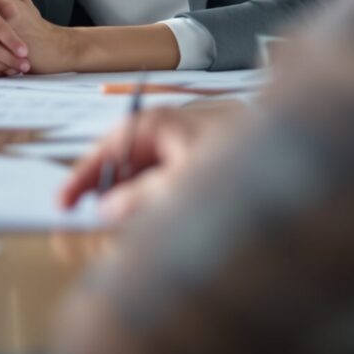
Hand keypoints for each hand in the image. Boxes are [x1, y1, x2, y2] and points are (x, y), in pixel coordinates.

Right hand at [58, 100, 250, 219]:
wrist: (291, 160)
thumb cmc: (239, 166)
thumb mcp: (182, 185)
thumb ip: (140, 198)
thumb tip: (107, 211)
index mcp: (159, 124)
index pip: (107, 148)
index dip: (82, 177)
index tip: (63, 204)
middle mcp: (170, 132)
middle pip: (124, 163)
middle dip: (107, 194)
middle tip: (90, 222)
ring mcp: (186, 148)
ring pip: (144, 177)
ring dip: (130, 203)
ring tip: (122, 230)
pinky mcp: (202, 167)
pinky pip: (164, 185)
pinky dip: (153, 205)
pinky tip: (152, 224)